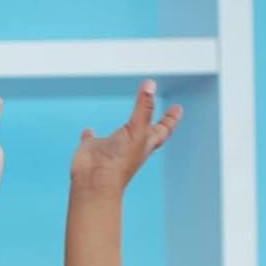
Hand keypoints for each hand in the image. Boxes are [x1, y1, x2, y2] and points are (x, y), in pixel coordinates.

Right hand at [70, 79, 180, 193]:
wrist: (95, 181)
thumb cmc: (120, 161)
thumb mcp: (138, 129)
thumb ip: (144, 107)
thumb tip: (150, 84)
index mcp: (145, 143)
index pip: (163, 129)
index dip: (170, 119)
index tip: (177, 108)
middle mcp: (130, 146)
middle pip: (146, 131)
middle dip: (153, 121)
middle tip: (159, 109)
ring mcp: (111, 148)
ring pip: (119, 135)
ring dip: (124, 128)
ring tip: (127, 119)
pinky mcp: (92, 149)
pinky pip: (91, 140)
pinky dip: (90, 135)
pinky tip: (88, 130)